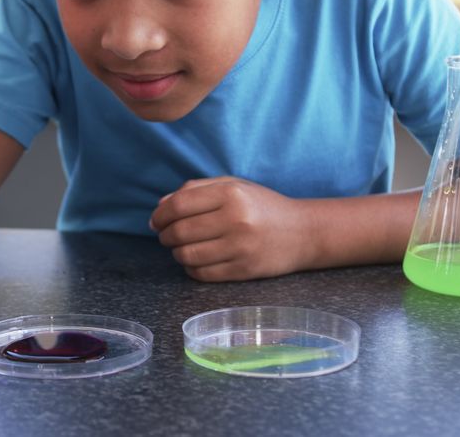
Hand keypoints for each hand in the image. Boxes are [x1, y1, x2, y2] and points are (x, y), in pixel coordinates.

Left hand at [149, 176, 312, 281]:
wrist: (303, 232)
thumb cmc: (262, 206)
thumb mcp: (233, 186)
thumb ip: (196, 189)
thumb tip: (161, 206)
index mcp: (231, 193)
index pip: (179, 205)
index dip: (160, 215)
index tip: (156, 221)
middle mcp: (236, 219)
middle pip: (179, 232)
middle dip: (165, 235)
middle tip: (166, 236)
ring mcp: (240, 247)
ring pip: (187, 255)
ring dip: (176, 253)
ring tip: (181, 248)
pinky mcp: (244, 271)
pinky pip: (202, 273)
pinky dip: (190, 268)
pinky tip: (195, 261)